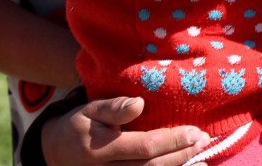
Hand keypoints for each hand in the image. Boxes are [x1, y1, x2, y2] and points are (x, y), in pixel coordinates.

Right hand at [42, 97, 209, 165]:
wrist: (57, 153)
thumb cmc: (79, 126)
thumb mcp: (90, 110)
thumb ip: (113, 108)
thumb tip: (139, 104)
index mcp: (103, 148)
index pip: (146, 147)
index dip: (173, 141)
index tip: (195, 131)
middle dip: (182, 155)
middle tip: (204, 141)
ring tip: (202, 158)